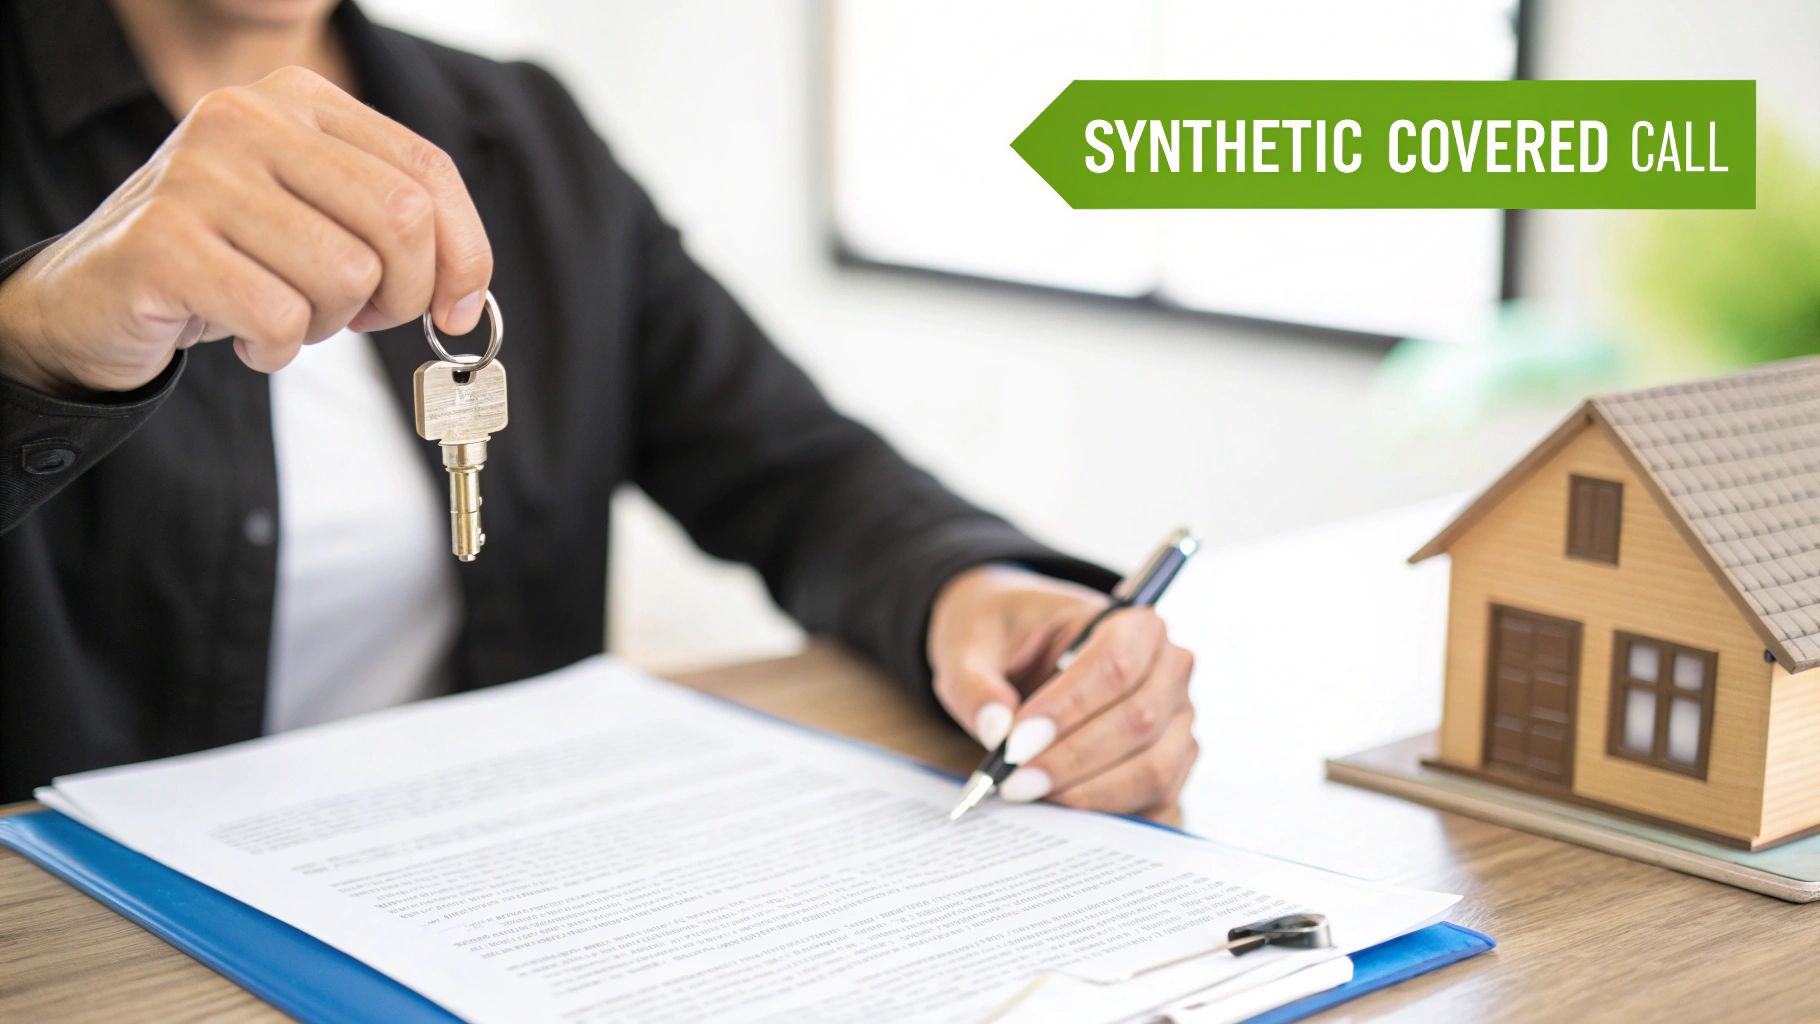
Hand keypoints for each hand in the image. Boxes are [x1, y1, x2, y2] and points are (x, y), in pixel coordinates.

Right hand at [0, 66, 491, 396]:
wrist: (98, 291)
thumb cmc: (229, 257)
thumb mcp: (319, 219)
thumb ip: (397, 233)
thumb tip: (468, 298)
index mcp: (299, 97)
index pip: (427, 168)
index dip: (464, 251)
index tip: (459, 308)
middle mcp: (247, 117)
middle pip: (400, 218)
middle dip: (404, 293)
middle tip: (364, 318)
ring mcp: (199, 174)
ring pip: (346, 274)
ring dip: (328, 323)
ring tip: (282, 313)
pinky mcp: (162, 241)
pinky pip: (278, 316)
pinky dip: (277, 348)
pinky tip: (245, 336)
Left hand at [927, 564, 1197, 814]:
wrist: (1017, 650)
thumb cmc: (1003, 639)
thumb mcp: (970, 647)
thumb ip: (976, 684)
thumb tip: (997, 732)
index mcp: (1131, 623)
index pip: (1115, 665)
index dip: (1068, 709)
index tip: (1016, 743)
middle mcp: (1169, 669)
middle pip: (1139, 720)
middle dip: (1072, 759)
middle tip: (1013, 781)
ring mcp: (1176, 720)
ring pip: (1153, 767)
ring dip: (1089, 792)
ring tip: (1028, 795)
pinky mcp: (1169, 763)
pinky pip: (1155, 801)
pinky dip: (1108, 814)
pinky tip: (1057, 812)